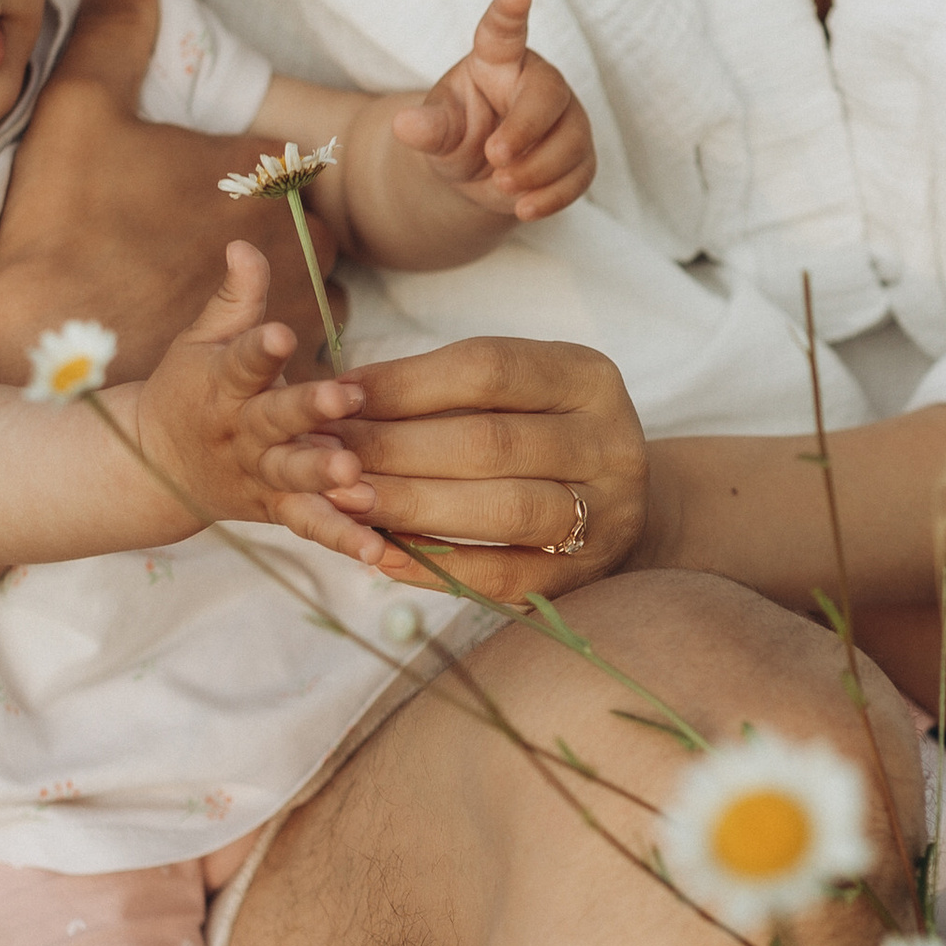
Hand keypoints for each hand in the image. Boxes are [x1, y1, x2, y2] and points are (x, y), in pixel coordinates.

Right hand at [0, 0, 346, 385]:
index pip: (283, 166)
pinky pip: (304, 347)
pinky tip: (232, 346)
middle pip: (306, 226)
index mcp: (259, 169)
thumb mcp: (78, 107)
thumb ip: (113, 28)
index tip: (194, 200)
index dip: (242, 183)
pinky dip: (279, 347)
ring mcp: (292, 304)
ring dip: (281, 290)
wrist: (40, 335)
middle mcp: (294, 235)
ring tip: (218, 300)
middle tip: (201, 250)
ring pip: (313, 287)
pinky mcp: (276, 365)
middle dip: (270, 234)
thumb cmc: (61, 222)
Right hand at [127, 245, 388, 570]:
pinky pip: (311, 526)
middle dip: (305, 411)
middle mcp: (242, 432)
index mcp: (222, 384)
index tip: (283, 334)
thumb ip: (235, 298)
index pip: (242, 361)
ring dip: (322, 479)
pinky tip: (377, 550)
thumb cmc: (192, 389)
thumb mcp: (204, 340)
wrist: (159, 465)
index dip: (260, 347)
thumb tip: (245, 242)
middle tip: (338, 400)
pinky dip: (342, 539)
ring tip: (354, 479)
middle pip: (273, 421)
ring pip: (292, 478)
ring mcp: (260, 475)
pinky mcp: (278, 509)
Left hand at [255, 334, 647, 599]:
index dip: (405, 382)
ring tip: (345, 502)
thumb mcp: (514, 394)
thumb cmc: (540, 435)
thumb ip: (442, 391)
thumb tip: (340, 396)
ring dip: (413, 506)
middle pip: (490, 442)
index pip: (488, 369)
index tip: (338, 394)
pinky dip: (437, 567)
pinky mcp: (584, 577)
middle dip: (395, 449)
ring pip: (502, 509)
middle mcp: (610, 443)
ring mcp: (606, 515)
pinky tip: (381, 555)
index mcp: (589, 378)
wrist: (619, 509)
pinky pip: (504, 576)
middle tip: (326, 456)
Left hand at [388, 0, 596, 225]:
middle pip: (548, 94)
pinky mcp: (579, 155)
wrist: (479, 174)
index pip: (502, 33)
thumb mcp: (436, 131)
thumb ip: (428, 128)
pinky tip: (524, 207)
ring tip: (501, 184)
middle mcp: (537, 82)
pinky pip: (580, 174)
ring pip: (571, 139)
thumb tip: (405, 126)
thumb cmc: (457, 134)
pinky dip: (553, 195)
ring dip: (536, 170)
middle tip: (494, 156)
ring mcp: (565, 117)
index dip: (510, 12)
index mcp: (497, 61)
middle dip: (525, 129)